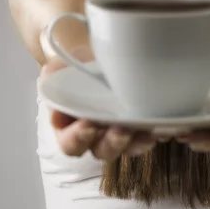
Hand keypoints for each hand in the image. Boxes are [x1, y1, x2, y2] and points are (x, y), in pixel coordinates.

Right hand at [38, 46, 156, 159]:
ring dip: (135, 143)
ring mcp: (117, 132)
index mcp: (69, 127)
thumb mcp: (58, 68)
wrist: (95, 57)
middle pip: (101, 151)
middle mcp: (95, 136)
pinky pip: (146, 136)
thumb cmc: (73, 66)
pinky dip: (152, 134)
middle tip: (121, 130)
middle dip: (112, 143)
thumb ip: (52, 78)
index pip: (71, 144)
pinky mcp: (138, 125)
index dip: (78, 139)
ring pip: (126, 148)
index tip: (88, 125)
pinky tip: (158, 126)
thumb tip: (54, 94)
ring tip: (144, 132)